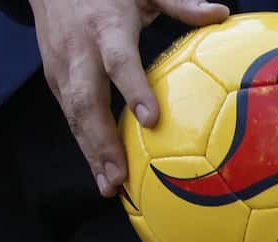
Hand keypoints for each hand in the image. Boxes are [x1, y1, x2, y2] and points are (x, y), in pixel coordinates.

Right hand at [28, 0, 229, 196]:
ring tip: (110, 188)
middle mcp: (80, 52)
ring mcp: (62, 69)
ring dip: (91, 153)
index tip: (152, 120)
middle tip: (120, 177)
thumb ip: (180, 3)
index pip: (119, 63)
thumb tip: (222, 12)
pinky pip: (71, 117)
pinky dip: (85, 146)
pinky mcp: (55, 81)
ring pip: (73, 115)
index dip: (133, 90)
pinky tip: (103, 173)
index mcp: (105, 28)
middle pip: (85, 101)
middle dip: (102, 142)